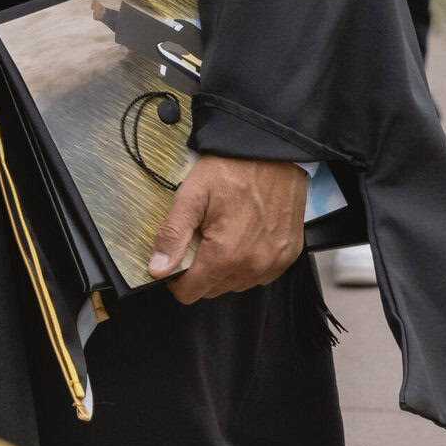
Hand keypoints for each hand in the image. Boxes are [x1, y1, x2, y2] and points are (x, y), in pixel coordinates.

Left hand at [148, 156, 305, 303]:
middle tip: (201, 236)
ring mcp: (273, 263)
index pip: (191, 292)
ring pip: (235, 285)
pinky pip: (259, 275)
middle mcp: (253, 266)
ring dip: (223, 269)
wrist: (274, 152)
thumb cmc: (233, 169)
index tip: (177, 256)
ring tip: (223, 233)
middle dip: (200, 270)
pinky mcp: (287, 256)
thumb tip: (158, 269)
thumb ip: (174, 234)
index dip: (176, 279)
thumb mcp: (192, 194)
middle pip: (212, 290)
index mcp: (226, 255)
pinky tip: (244, 236)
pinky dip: (247, 263)